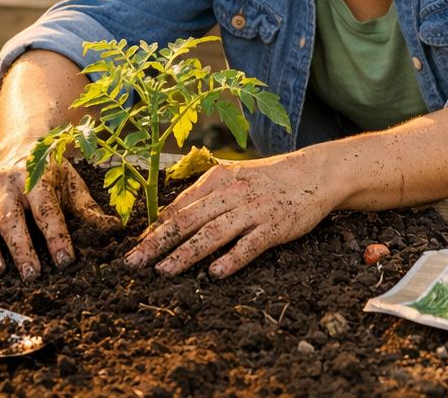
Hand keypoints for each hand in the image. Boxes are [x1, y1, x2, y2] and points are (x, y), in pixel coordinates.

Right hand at [0, 141, 119, 280]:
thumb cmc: (51, 173)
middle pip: (11, 218)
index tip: (65, 261)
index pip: (47, 209)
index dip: (56, 236)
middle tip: (31, 275)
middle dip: (21, 248)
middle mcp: (7, 184)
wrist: (21, 147)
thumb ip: (88, 209)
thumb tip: (113, 229)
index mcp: (36, 177)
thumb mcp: (73, 184)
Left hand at [124, 153, 338, 277]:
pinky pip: (249, 245)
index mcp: (217, 181)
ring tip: (164, 270)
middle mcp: (231, 194)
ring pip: (213, 233)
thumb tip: (169, 215)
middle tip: (134, 262)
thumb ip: (204, 194)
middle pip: (188, 220)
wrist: (313, 174)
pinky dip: (231, 259)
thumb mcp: (233, 177)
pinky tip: (214, 274)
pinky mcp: (274, 227)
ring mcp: (253, 211)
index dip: (154, 228)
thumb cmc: (268, 180)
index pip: (179, 207)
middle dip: (158, 242)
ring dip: (186, 253)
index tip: (134, 247)